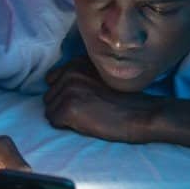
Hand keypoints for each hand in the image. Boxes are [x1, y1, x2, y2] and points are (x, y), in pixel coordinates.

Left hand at [44, 56, 165, 142]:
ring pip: (50, 110)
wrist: (140, 114)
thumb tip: (53, 86)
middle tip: (87, 110)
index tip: (81, 100)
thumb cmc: (122, 100)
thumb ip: (78, 76)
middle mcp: (70, 72)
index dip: (64, 94)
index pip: (52, 80)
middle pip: (49, 96)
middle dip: (63, 106)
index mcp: (76, 62)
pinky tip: (85, 123)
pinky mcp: (68, 108)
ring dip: (64, 117)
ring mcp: (68, 89)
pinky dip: (66, 126)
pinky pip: (53, 121)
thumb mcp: (99, 77)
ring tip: (87, 116)